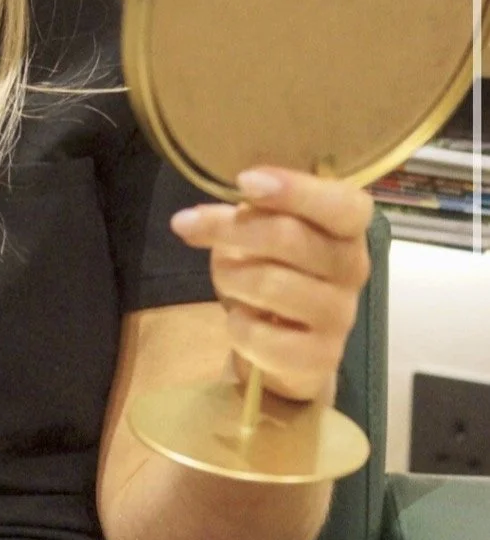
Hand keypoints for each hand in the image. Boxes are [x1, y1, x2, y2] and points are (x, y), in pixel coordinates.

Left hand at [169, 168, 372, 402]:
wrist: (290, 343)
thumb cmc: (276, 267)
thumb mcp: (265, 228)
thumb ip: (252, 210)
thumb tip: (206, 211)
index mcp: (346, 227)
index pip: (343, 205)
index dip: (295, 190)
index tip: (244, 181)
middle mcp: (352, 269)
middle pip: (290, 238)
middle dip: (228, 227)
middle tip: (186, 224)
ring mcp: (340, 316)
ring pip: (270, 283)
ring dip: (229, 275)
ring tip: (224, 276)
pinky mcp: (321, 358)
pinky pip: (261, 336)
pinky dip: (237, 325)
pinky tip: (242, 319)